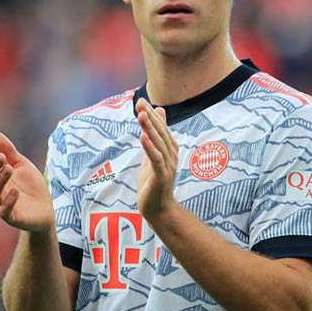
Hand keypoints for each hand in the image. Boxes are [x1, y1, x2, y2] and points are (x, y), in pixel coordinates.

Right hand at [0, 131, 54, 232]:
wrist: (48, 208)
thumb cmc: (31, 185)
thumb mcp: (21, 165)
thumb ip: (8, 151)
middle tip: (0, 158)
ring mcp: (3, 206)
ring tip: (9, 169)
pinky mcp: (14, 218)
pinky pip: (5, 213)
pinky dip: (8, 202)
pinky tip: (15, 191)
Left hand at [135, 98, 179, 219]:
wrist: (159, 209)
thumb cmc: (154, 182)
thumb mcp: (153, 155)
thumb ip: (156, 135)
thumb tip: (158, 112)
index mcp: (169, 149)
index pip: (160, 128)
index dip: (151, 114)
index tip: (140, 101)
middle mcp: (171, 155)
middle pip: (160, 133)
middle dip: (149, 117)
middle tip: (139, 103)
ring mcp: (168, 166)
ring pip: (158, 144)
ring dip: (149, 129)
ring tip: (141, 115)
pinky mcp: (161, 176)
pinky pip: (155, 160)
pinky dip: (150, 148)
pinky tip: (143, 137)